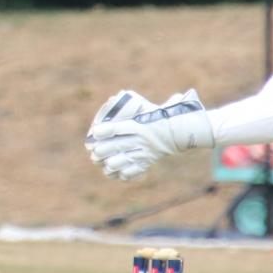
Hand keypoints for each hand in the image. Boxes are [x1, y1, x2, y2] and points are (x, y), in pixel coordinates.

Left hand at [85, 89, 213, 180]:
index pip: (113, 129)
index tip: (93, 134)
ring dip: (109, 164)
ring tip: (105, 164)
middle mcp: (138, 139)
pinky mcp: (147, 162)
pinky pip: (131, 172)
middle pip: (112, 147)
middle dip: (100, 152)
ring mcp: (143, 152)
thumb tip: (114, 98)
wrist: (179, 132)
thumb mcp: (146, 107)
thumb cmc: (159, 117)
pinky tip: (117, 172)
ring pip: (119, 162)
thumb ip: (132, 104)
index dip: (100, 133)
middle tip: (95, 153)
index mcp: (137, 124)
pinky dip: (122, 174)